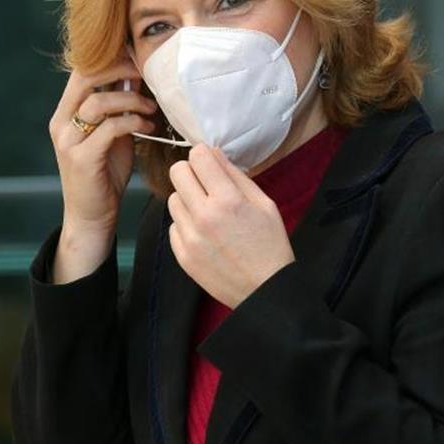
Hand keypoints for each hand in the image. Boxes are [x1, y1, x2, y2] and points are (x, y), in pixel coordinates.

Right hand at [48, 59, 158, 280]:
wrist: (93, 215)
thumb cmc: (106, 172)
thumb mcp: (112, 133)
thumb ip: (118, 108)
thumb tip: (139, 76)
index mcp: (66, 112)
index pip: (81, 71)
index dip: (110, 59)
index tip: (139, 58)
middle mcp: (61, 122)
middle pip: (86, 77)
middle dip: (120, 69)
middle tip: (147, 73)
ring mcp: (68, 140)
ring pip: (99, 102)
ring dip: (133, 100)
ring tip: (152, 110)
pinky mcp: (81, 158)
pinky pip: (110, 128)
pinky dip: (133, 122)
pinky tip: (149, 129)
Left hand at [167, 144, 295, 307]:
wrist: (264, 289)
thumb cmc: (270, 244)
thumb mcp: (264, 204)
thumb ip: (236, 176)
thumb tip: (213, 154)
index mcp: (228, 200)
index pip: (198, 156)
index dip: (205, 156)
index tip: (211, 164)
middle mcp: (203, 216)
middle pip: (177, 172)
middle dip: (192, 172)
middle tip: (207, 184)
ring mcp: (189, 237)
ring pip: (172, 198)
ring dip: (188, 199)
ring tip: (208, 212)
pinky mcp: (182, 254)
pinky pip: (174, 225)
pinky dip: (186, 224)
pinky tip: (206, 233)